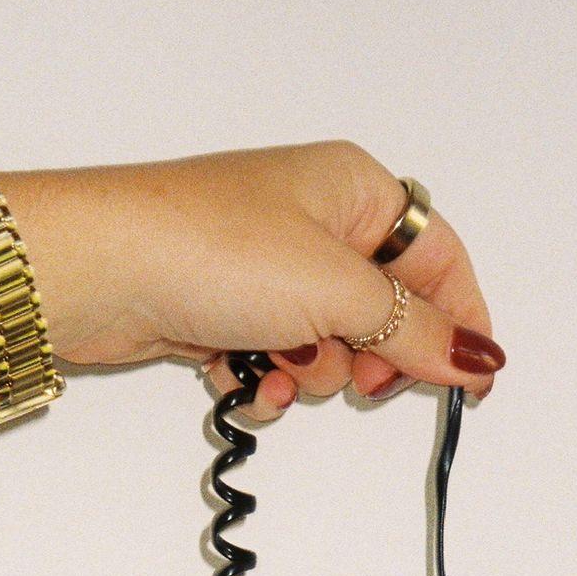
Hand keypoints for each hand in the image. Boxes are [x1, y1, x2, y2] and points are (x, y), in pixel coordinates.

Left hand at [0, 142, 504, 424]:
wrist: (99, 270)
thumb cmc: (213, 250)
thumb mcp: (339, 293)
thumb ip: (415, 332)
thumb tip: (476, 357)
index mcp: (355, 189)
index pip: (439, 261)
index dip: (460, 325)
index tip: (472, 386)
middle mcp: (316, 222)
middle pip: (385, 312)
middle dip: (371, 358)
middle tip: (357, 378)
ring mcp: (268, 268)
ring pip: (329, 348)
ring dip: (310, 375)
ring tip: (276, 365)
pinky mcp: (226, 310)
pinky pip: (276, 361)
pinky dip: (265, 381)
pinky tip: (241, 379)